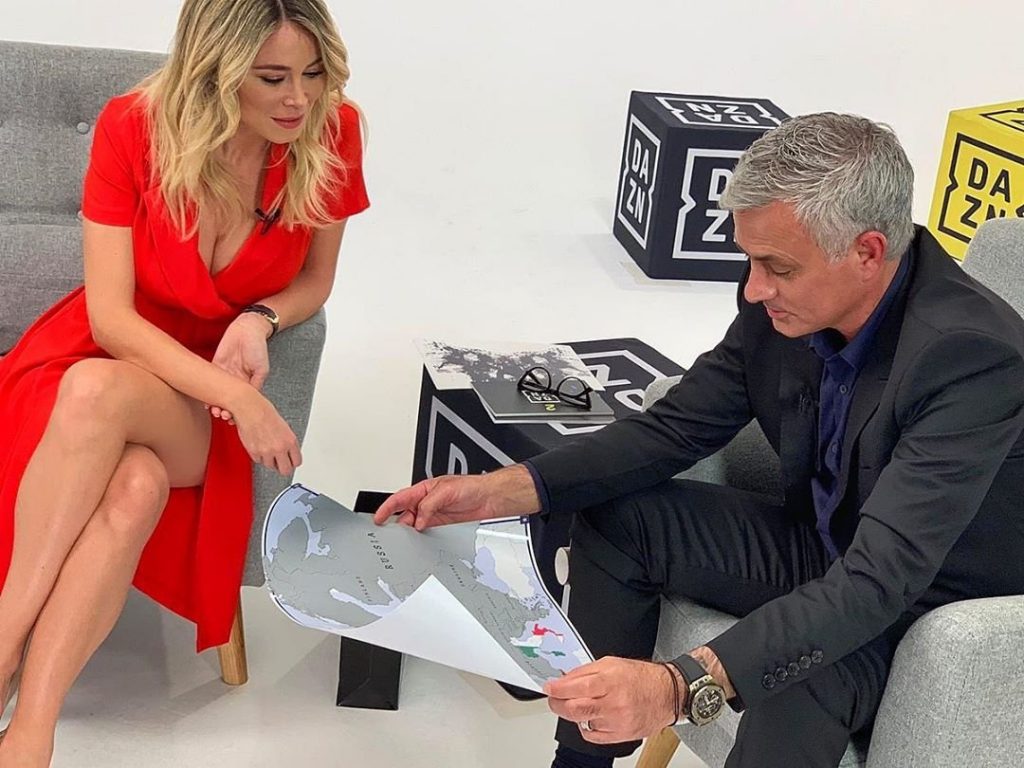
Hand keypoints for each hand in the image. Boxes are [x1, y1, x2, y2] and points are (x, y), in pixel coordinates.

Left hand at [208, 313, 271, 422]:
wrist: (247, 329)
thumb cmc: (258, 348)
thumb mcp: (261, 368)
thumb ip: (256, 383)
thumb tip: (250, 399)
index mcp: (248, 382)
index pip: (241, 401)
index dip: (237, 411)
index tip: (233, 419)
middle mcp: (236, 380)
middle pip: (228, 400)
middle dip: (225, 410)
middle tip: (223, 416)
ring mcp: (225, 374)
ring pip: (218, 393)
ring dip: (216, 404)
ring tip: (215, 411)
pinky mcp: (215, 365)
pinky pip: (209, 381)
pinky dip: (206, 392)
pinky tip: (205, 402)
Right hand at [229, 388, 300, 474]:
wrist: (250, 409)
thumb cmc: (265, 413)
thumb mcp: (284, 427)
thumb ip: (287, 442)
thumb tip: (288, 452)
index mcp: (290, 441)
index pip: (297, 462)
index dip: (293, 462)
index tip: (290, 462)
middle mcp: (280, 448)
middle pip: (285, 470)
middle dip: (283, 467)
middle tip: (280, 463)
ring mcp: (267, 451)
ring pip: (270, 466)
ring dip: (269, 460)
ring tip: (267, 449)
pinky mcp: (255, 453)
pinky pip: (258, 461)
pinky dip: (258, 456)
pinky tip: (259, 446)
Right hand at [373, 465, 539, 530]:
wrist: (489, 498)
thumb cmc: (470, 486)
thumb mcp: (446, 491)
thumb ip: (429, 505)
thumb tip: (418, 520)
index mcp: (423, 489)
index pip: (400, 498)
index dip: (387, 508)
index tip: (377, 518)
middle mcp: (426, 502)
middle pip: (404, 514)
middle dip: (396, 523)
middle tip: (390, 535)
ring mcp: (433, 514)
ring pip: (414, 525)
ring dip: (409, 532)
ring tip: (405, 540)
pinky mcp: (441, 524)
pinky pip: (425, 532)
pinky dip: (420, 537)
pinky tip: (419, 542)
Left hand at [543, 657, 677, 744]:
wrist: (667, 694)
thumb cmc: (641, 677)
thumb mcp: (611, 663)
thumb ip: (585, 671)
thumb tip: (563, 679)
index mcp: (611, 680)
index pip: (577, 687)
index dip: (558, 689)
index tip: (549, 688)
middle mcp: (615, 702)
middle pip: (575, 709)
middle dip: (557, 704)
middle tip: (553, 699)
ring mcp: (618, 721)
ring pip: (582, 722)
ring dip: (573, 714)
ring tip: (578, 704)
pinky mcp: (621, 736)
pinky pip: (592, 735)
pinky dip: (586, 726)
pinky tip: (592, 716)